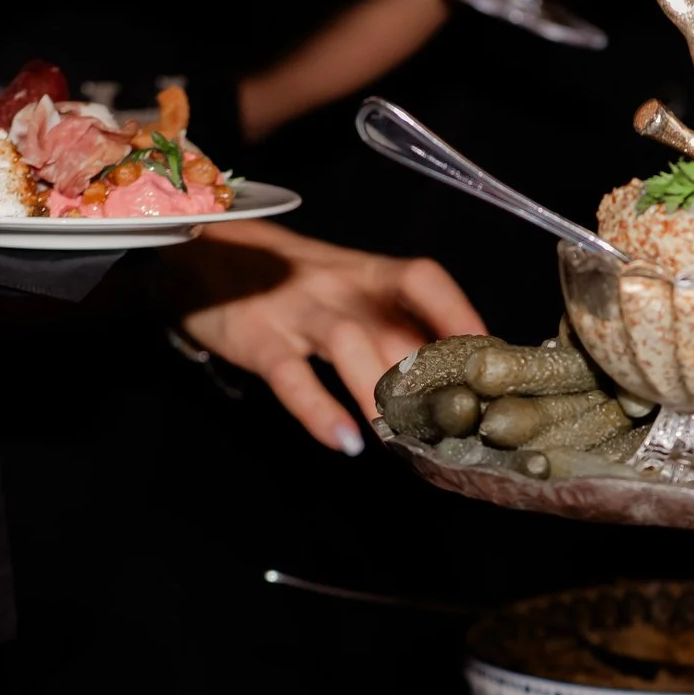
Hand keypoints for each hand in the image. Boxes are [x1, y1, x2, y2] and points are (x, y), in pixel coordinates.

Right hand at [172, 220, 483, 452]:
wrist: (198, 253)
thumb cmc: (284, 283)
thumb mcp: (339, 292)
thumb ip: (386, 326)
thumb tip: (450, 371)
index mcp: (363, 273)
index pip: (421, 280)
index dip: (459, 313)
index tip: (495, 355)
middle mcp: (337, 288)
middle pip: (393, 325)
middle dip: (433, 376)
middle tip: (465, 423)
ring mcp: (296, 313)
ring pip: (349, 344)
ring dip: (382, 392)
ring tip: (406, 439)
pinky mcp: (258, 340)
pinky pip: (291, 377)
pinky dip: (318, 411)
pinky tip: (345, 441)